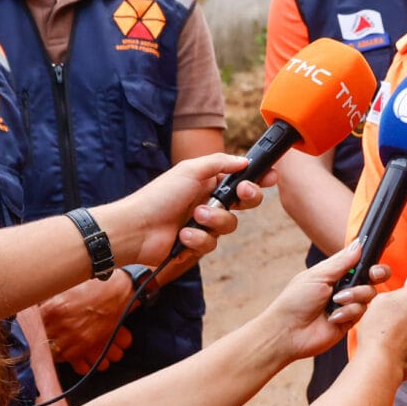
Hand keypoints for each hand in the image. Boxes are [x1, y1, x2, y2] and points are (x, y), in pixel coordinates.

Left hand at [39, 274, 133, 373]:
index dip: (32, 326)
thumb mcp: (65, 288)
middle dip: (40, 337)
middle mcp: (61, 323)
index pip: (33, 324)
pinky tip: (62, 350)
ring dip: (50, 348)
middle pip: (41, 337)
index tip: (32, 327)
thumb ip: (48, 299)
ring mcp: (74, 334)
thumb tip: (34, 307)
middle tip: (39, 337)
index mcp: (53, 307)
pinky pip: (67, 356)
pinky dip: (63, 354)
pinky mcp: (86, 342)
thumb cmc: (92, 285)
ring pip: (52, 350)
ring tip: (50, 345)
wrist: (118, 290)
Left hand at [101, 153, 256, 268]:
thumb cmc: (159, 196)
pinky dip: (197, 239)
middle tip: (241, 195)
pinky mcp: (196, 245)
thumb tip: (244, 160)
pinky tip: (182, 235)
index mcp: (208, 183)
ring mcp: (204, 225)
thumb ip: (220, 163)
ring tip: (194, 217)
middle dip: (246, 199)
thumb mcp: (190, 170)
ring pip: (230, 226)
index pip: (240, 180)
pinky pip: (211, 244)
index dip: (257, 180)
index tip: (270, 178)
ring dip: (214, 221)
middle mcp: (209, 203)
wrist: (136, 228)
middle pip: (245, 204)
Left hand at [256, 241, 382, 363]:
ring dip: (354, 296)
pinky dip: (348, 312)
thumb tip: (359, 243)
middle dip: (376, 273)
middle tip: (372, 274)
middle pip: (372, 276)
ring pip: (369, 294)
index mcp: (335, 272)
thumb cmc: (295, 301)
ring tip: (336, 302)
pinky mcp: (350, 321)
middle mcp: (345, 287)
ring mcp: (348, 304)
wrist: (287, 332)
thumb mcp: (318, 275)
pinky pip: (361, 312)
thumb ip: (342, 261)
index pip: (359, 259)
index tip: (389, 242)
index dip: (373, 252)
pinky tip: (333, 317)